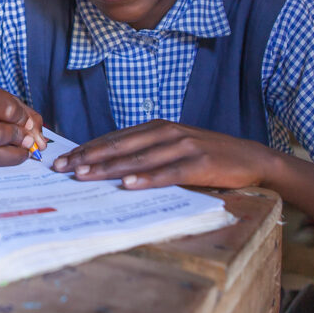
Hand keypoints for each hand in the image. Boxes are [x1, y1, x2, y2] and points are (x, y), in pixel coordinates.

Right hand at [0, 83, 44, 165]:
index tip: (26, 122)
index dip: (23, 119)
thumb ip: (26, 116)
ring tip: (21, 151)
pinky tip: (4, 154)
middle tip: (27, 141)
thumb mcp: (1, 99)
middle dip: (17, 140)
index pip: (7, 109)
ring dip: (12, 155)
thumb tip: (40, 143)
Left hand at [52, 120, 270, 189]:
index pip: (114, 138)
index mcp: (156, 127)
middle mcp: (166, 133)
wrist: (250, 158)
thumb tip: (109, 164)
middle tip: (63, 169)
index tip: (63, 159)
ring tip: (84, 176)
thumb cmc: (207, 155)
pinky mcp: (198, 164)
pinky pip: (167, 174)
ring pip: (138, 159)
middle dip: (89, 158)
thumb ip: (146, 151)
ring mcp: (183, 147)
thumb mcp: (173, 146)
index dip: (87, 149)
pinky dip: (146, 179)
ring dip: (109, 168)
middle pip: (120, 146)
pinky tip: (128, 185)